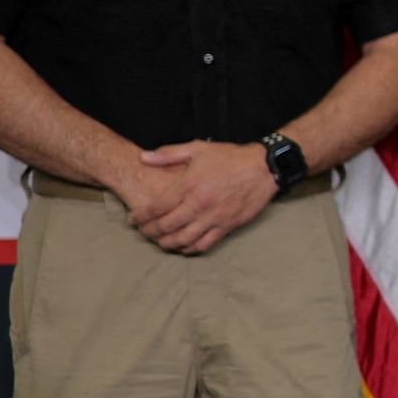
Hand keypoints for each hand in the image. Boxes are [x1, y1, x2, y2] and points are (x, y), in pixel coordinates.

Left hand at [128, 140, 276, 254]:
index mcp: (190, 185)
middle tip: (143, 232)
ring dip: (167, 244)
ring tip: (160, 241)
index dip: (141, 216)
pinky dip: (190, 249)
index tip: (133, 220)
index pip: (157, 207)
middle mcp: (200, 204)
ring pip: (183, 240)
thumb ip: (169, 154)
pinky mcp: (227, 226)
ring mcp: (214, 218)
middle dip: (150, 232)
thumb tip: (143, 157)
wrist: (264, 167)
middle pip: (167, 227)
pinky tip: (183, 247)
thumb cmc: (230, 157)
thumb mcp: (198, 148)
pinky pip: (204, 244)